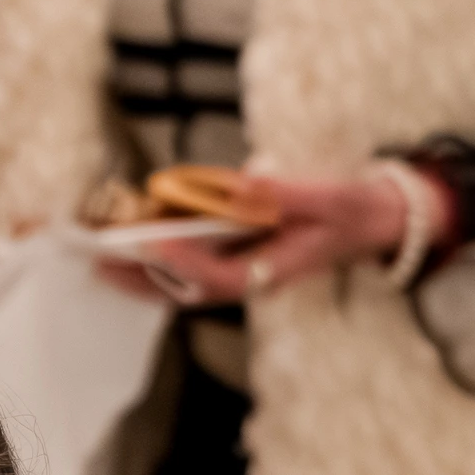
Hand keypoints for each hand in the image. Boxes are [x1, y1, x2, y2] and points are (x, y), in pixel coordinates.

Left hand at [102, 172, 417, 306]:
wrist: (374, 223)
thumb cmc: (352, 210)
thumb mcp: (329, 197)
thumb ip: (285, 193)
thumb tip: (239, 184)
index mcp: (277, 269)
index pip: (222, 276)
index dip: (184, 263)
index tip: (152, 241)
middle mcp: (256, 278)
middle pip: (192, 290)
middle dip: (145, 280)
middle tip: (100, 263)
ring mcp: (246, 272)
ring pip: (188, 285)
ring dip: (146, 275)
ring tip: (103, 259)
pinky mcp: (241, 259)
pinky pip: (194, 268)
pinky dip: (163, 260)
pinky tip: (135, 245)